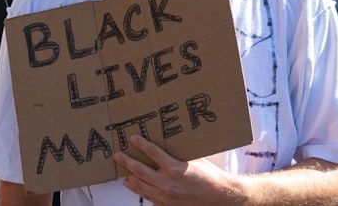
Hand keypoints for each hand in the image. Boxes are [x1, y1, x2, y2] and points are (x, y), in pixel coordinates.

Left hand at [114, 135, 239, 205]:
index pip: (153, 153)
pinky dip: (137, 189)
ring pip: (141, 185)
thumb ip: (178, 153)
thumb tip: (166, 141)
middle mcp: (169, 183)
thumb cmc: (210, 177)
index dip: (141, 144)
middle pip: (141, 170)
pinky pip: (148, 196)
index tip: (133, 138)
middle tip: (118, 155)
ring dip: (129, 175)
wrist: (220, 198)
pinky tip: (130, 183)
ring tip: (121, 169)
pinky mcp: (167, 205)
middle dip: (127, 161)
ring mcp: (167, 196)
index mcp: (176, 168)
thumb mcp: (195, 159)